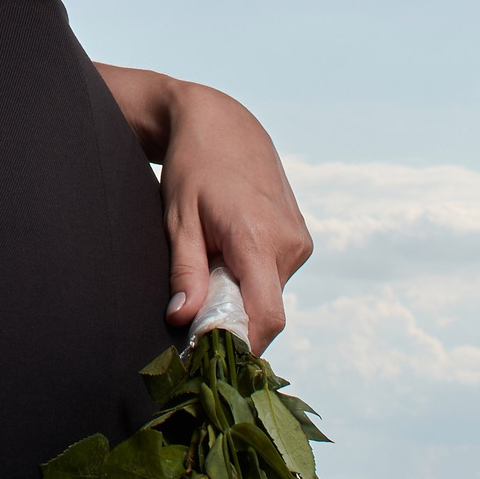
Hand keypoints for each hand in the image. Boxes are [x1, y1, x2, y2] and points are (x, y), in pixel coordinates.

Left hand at [159, 83, 312, 352]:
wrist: (223, 124)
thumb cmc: (193, 168)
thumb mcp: (179, 219)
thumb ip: (185, 272)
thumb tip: (184, 320)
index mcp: (258, 238)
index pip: (266, 317)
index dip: (242, 345)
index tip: (210, 354)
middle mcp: (289, 243)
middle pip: (265, 311)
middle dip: (231, 318)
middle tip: (196, 298)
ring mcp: (300, 241)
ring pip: (270, 295)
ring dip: (241, 294)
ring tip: (212, 259)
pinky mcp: (301, 240)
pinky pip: (276, 277)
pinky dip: (252, 278)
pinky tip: (229, 250)